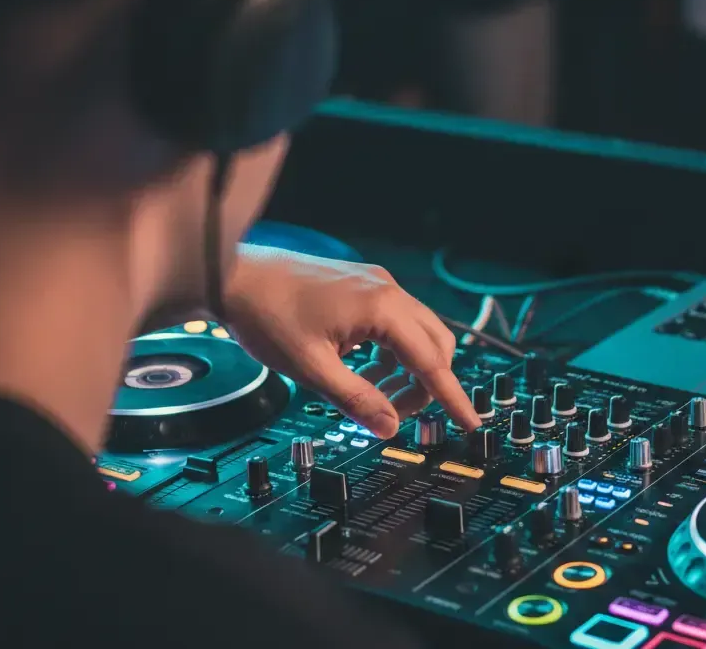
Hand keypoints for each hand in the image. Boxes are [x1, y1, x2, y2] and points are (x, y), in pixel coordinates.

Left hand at [224, 245, 479, 437]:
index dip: (452, 396)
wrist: (233, 278)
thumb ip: (357, 400)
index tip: (471, 422)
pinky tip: (363, 370)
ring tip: (374, 394)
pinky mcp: (363, 286)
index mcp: (381, 307)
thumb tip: (389, 427)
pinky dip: (390, 352)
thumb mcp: (312, 370)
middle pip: (434, 344)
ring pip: (417, 333)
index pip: (432, 361)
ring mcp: (376, 284)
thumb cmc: (267, 316)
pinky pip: (395, 323)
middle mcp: (387, 290)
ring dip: (407, 369)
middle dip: (426, 384)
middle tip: (398, 413)